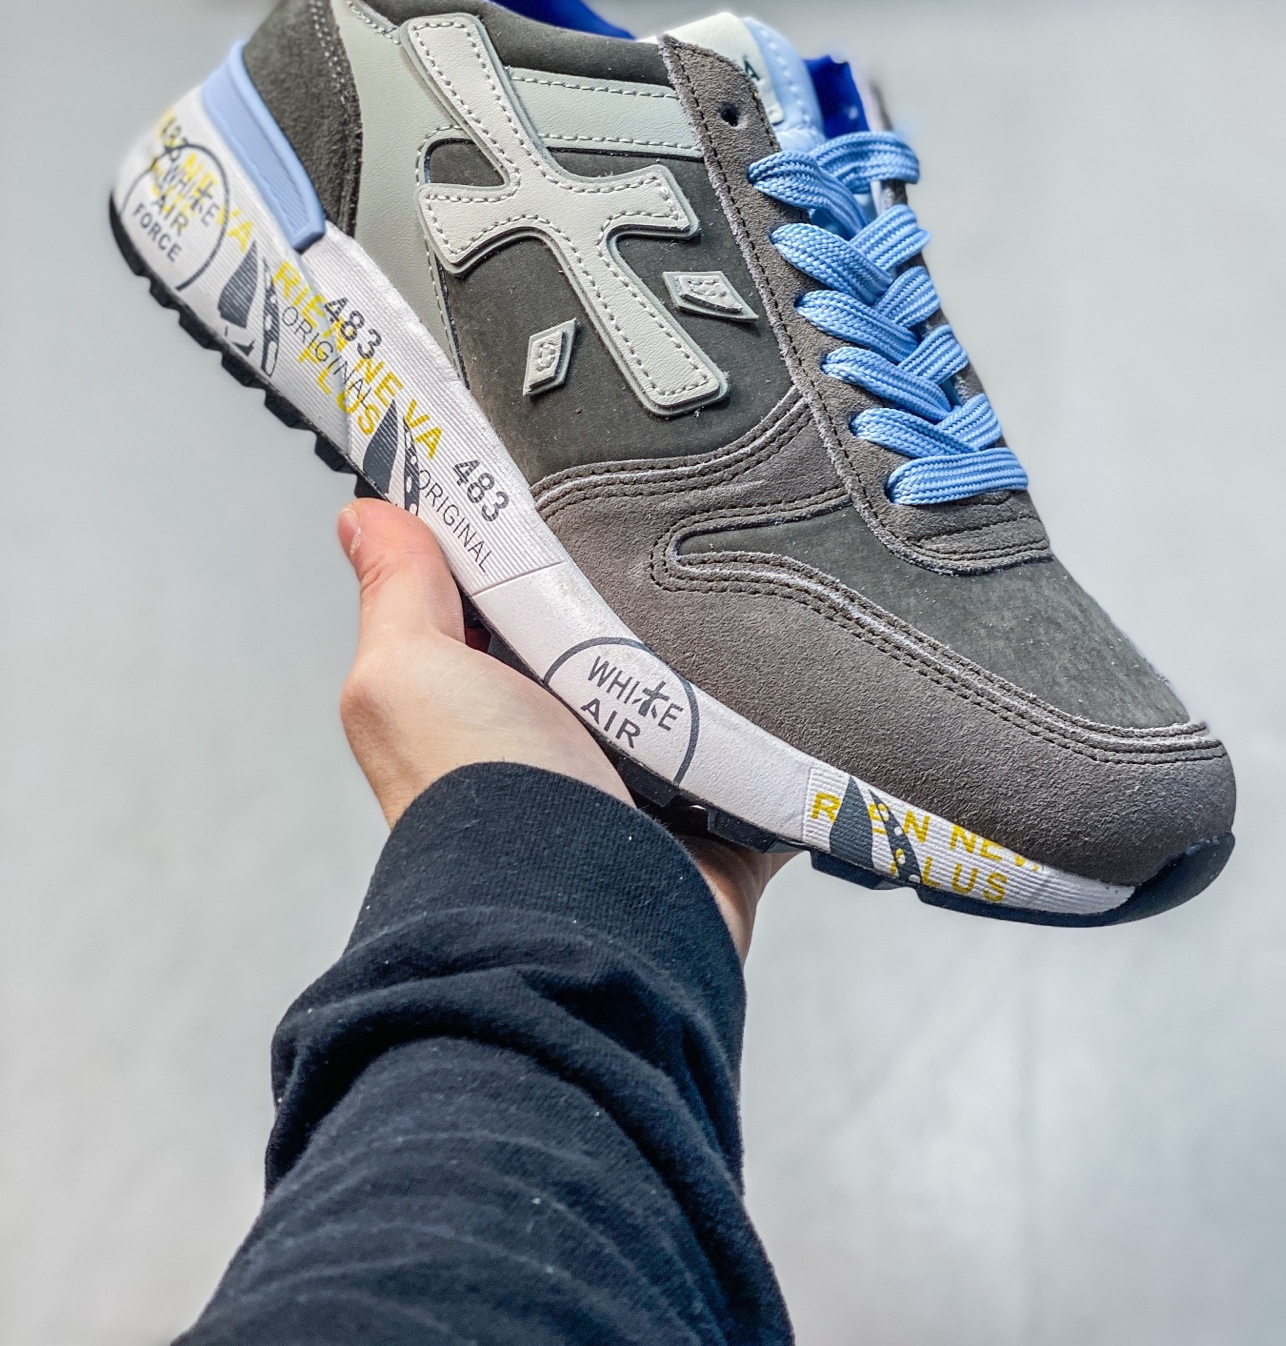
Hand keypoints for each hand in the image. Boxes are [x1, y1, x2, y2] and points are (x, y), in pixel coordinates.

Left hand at [336, 501, 788, 955]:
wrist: (579, 919)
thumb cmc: (479, 796)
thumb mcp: (408, 674)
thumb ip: (397, 594)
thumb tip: (360, 516)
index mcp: (484, 700)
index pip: (512, 599)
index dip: (538, 542)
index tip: (583, 474)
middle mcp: (561, 743)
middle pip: (618, 641)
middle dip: (655, 593)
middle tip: (697, 514)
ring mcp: (643, 786)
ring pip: (702, 694)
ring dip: (731, 656)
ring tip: (768, 579)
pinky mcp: (720, 823)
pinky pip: (772, 764)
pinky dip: (795, 736)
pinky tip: (817, 676)